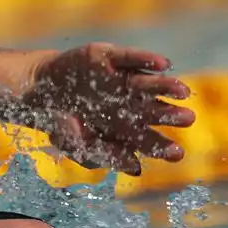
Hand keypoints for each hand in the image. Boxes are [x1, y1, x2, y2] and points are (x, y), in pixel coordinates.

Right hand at [21, 43, 195, 175]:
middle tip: (187, 120)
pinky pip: (131, 58)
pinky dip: (146, 60)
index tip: (177, 154)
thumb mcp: (79, 146)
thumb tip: (136, 169)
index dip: (162, 147)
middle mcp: (128, 104)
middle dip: (170, 116)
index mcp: (124, 129)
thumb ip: (106, 156)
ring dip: (166, 87)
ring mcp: (121, 81)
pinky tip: (163, 65)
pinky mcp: (111, 59)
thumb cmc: (61, 124)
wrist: (39, 91)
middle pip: (154, 111)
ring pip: (148, 84)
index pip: (148, 140)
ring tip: (182, 91)